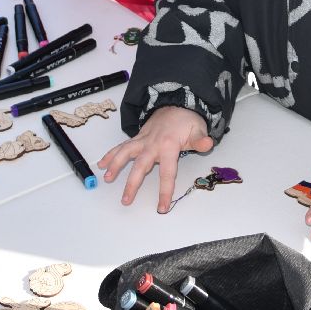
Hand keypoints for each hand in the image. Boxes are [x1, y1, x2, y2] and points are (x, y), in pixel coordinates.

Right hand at [97, 106, 212, 211]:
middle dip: (132, 183)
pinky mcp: (137, 138)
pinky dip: (111, 154)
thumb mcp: (198, 129)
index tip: (161, 207)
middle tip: (126, 200)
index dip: (164, 190)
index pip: (167, 172)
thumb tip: (208, 144)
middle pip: (141, 165)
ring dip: (115, 165)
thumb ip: (201, 139)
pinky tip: (101, 163)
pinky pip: (122, 146)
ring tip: (107, 178)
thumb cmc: (187, 120)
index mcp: (169, 146)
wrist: (176, 102)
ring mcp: (143, 140)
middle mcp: (153, 144)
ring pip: (126, 152)